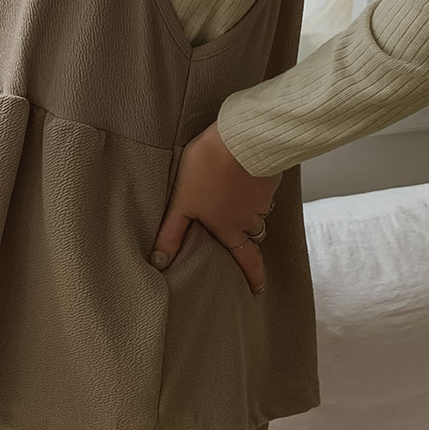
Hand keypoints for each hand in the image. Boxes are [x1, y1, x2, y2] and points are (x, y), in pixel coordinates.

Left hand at [149, 122, 280, 293]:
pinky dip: (257, 190)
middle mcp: (250, 218)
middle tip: (251, 248)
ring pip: (260, 212)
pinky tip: (248, 180)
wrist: (241, 140)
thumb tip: (159, 261)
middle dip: (253, 243)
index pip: (246, 259)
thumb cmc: (208, 170)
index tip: (258, 288)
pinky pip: (265, 191)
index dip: (253, 275)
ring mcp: (263, 198)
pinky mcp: (269, 177)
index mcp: (229, 228)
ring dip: (253, 213)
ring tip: (244, 207)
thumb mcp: (181, 203)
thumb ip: (172, 232)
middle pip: (255, 236)